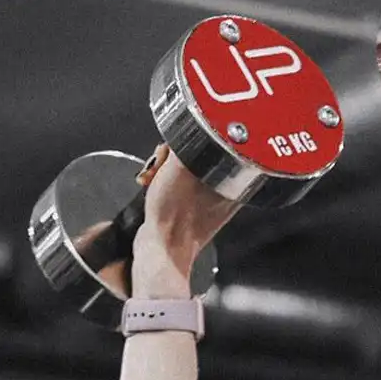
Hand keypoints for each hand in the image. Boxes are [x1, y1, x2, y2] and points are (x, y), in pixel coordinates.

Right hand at [130, 144, 239, 296]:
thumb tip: (189, 128)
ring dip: (162, 168)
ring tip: (152, 179)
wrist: (162, 251)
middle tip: (160, 166)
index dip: (189, 139)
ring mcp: (206, 200)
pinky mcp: (188, 207)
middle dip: (171, 155)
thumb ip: (188, 147)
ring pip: (184, 167)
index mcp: (231, 180)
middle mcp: (223, 190)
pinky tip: (149, 186)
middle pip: (196, 153)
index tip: (175, 147)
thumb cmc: (175, 218)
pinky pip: (175, 183)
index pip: (214, 143)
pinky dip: (160, 181)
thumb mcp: (182, 171)